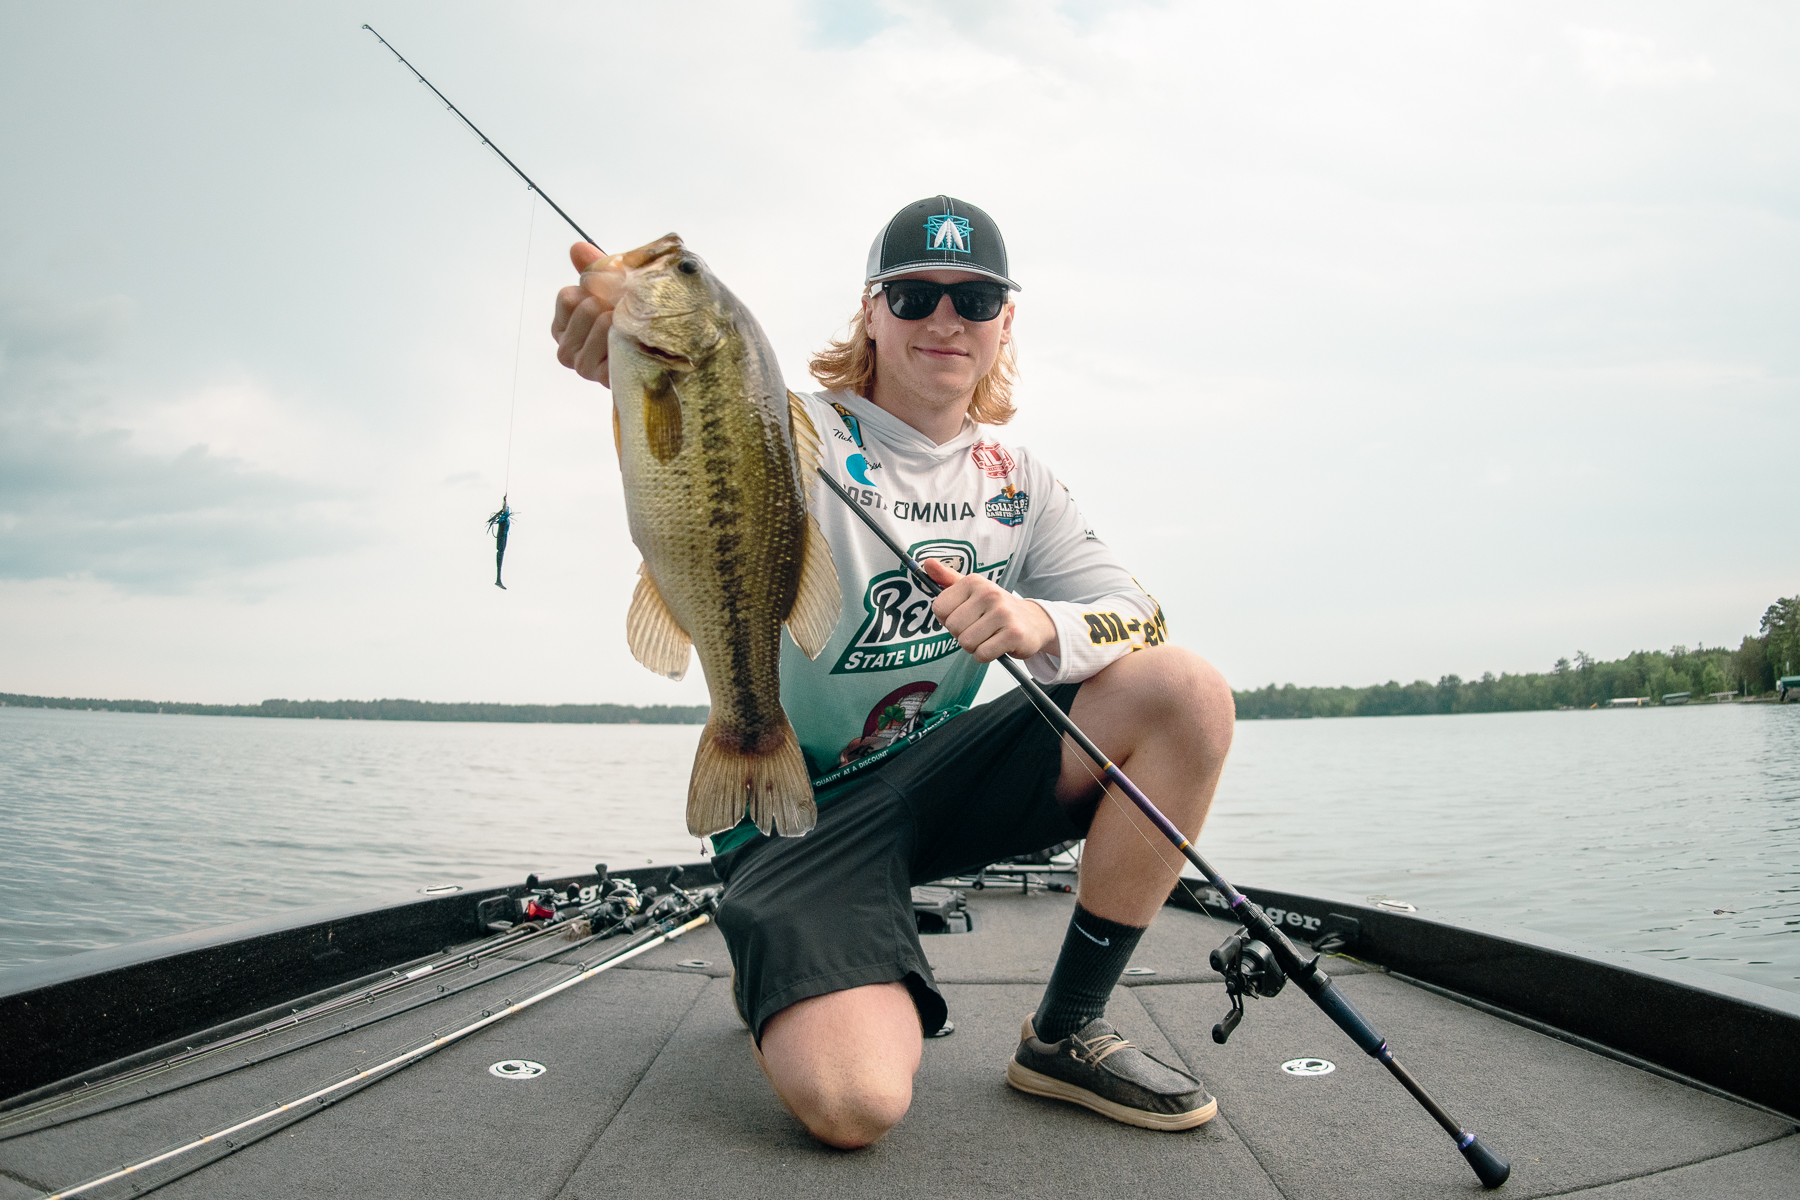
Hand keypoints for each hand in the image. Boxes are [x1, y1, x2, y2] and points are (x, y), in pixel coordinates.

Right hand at [552, 242, 624, 386]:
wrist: (666, 354)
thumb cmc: (631, 323)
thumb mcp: (612, 291)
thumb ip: (593, 269)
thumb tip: (577, 247)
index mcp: (563, 328)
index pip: (568, 297)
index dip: (594, 292)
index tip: (609, 300)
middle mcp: (567, 350)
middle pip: (584, 307)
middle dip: (611, 302)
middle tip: (627, 313)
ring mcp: (583, 366)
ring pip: (599, 321)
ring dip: (622, 316)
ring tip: (632, 324)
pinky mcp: (602, 377)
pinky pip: (612, 341)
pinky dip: (627, 333)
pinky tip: (634, 338)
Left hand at [922, 558, 1059, 662]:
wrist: (1033, 621)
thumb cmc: (996, 608)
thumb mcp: (972, 590)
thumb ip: (947, 578)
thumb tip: (927, 563)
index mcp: (974, 582)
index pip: (939, 608)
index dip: (947, 619)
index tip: (964, 616)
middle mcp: (989, 594)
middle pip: (952, 627)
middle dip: (961, 634)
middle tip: (979, 628)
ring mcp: (1003, 613)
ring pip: (966, 642)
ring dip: (974, 646)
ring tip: (988, 636)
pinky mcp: (1013, 634)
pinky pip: (982, 654)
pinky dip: (986, 655)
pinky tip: (997, 644)